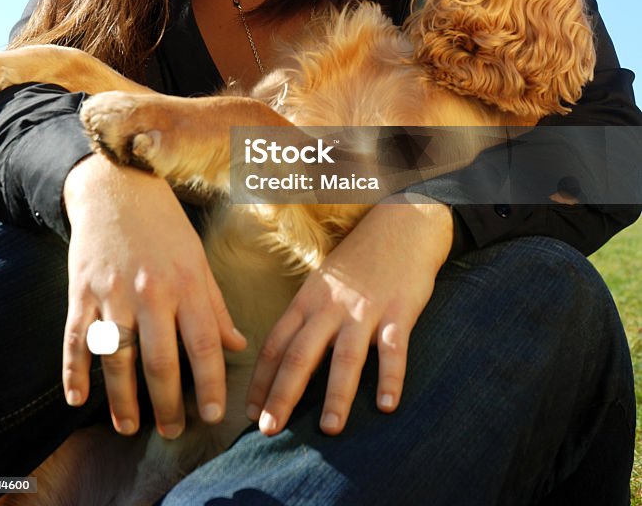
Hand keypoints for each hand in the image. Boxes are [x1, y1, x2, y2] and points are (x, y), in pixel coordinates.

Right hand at [62, 152, 245, 437]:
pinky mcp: (81, 290)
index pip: (203, 342)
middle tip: (171, 431)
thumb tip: (236, 345)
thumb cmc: (164, 226)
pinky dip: (73, 371)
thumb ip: (215, 305)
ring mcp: (112, 292)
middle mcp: (150, 291)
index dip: (210, 382)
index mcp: (186, 281)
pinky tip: (77, 399)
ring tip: (129, 426)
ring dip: (122, 399)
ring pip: (117, 358)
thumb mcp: (198, 259)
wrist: (117, 186)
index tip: (214, 413)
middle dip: (167, 403)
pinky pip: (75, 339)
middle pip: (159, 360)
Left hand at [245, 201, 452, 436]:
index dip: (260, 380)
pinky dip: (390, 378)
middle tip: (269, 429)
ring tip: (330, 430)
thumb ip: (307, 318)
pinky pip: (394, 349)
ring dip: (337, 394)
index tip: (249, 412)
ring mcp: (366, 309)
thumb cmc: (360, 260)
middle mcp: (331, 305)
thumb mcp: (324, 282)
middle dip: (283, 393)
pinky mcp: (399, 311)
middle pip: (301, 353)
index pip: (275, 343)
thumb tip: (286, 361)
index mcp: (308, 299)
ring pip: (346, 356)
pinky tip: (386, 405)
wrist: (402, 222)